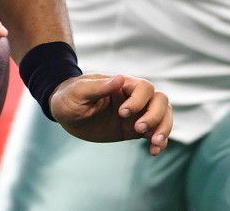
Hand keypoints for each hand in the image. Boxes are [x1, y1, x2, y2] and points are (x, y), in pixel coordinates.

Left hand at [49, 73, 172, 155]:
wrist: (65, 112)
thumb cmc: (69, 97)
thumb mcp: (78, 92)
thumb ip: (98, 87)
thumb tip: (119, 79)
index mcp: (122, 85)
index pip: (144, 88)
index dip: (139, 100)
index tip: (122, 113)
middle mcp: (133, 97)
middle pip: (160, 100)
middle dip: (155, 115)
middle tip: (138, 129)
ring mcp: (136, 113)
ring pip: (163, 115)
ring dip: (163, 128)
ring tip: (154, 143)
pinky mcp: (134, 129)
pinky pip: (155, 133)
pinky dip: (160, 142)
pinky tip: (154, 151)